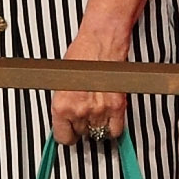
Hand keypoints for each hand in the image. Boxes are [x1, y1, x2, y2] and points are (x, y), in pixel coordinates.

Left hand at [52, 19, 133, 143]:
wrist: (101, 41)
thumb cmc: (81, 55)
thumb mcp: (61, 82)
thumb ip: (64, 105)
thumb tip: (64, 121)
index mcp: (61, 105)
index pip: (63, 137)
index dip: (68, 135)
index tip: (70, 133)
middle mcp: (79, 110)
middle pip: (82, 134)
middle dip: (83, 124)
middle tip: (85, 112)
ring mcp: (99, 110)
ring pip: (99, 133)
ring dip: (98, 125)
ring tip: (97, 110)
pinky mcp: (117, 107)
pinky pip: (115, 131)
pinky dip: (113, 127)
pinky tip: (110, 117)